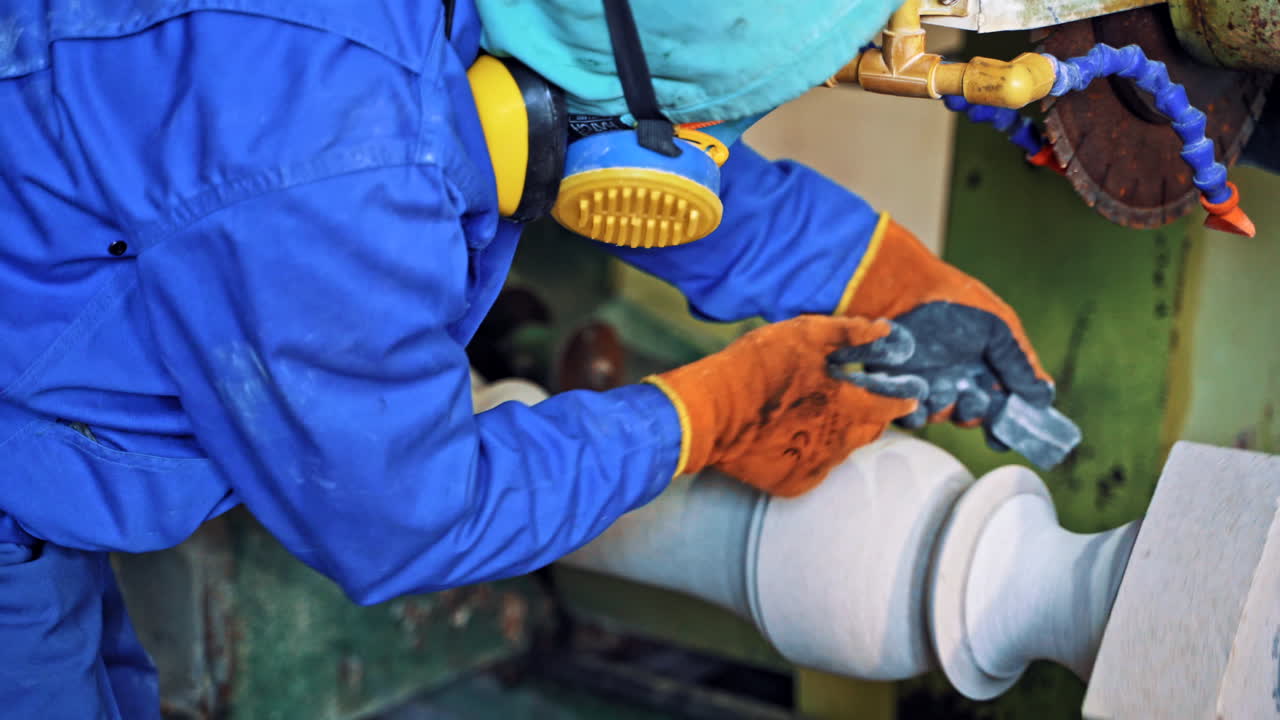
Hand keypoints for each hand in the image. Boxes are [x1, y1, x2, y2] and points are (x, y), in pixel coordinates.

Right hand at [646, 315, 921, 496]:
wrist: (707, 414)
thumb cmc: (756, 369)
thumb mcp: (802, 335)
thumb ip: (849, 333)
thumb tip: (887, 332)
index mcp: (848, 406)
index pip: (890, 406)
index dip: (902, 399)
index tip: (910, 395)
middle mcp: (838, 443)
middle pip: (869, 432)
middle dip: (868, 416)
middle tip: (851, 399)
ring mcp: (815, 466)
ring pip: (841, 450)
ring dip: (836, 433)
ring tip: (812, 414)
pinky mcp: (792, 484)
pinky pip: (813, 467)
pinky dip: (808, 452)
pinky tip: (789, 434)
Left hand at [840, 219, 1052, 443]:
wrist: (905, 290)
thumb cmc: (955, 302)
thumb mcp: (999, 329)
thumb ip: (1020, 363)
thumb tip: (1044, 398)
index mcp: (987, 367)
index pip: (1003, 406)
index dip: (1007, 423)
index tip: (1006, 432)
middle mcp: (959, 379)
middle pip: (974, 416)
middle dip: (975, 412)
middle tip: (973, 396)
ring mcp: (929, 384)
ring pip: (943, 417)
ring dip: (946, 408)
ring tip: (942, 386)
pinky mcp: (900, 387)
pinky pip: (910, 415)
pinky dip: (916, 411)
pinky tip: (920, 393)